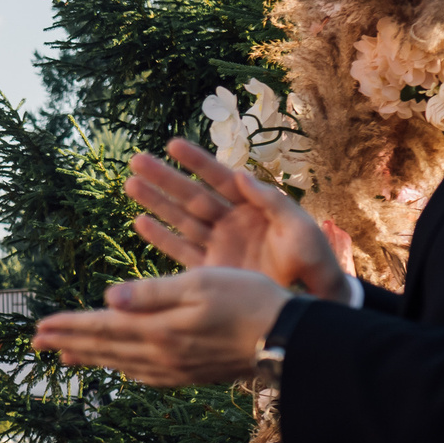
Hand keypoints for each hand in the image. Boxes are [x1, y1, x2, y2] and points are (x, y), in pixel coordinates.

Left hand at [31, 269, 289, 387]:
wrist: (291, 341)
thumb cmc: (249, 300)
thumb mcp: (200, 283)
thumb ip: (151, 293)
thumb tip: (106, 298)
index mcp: (158, 331)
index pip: (101, 327)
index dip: (69, 326)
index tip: (40, 326)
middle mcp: (161, 356)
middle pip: (105, 348)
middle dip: (70, 343)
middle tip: (37, 342)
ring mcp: (176, 370)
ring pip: (122, 363)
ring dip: (92, 357)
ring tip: (67, 355)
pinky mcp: (191, 376)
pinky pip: (144, 374)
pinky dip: (123, 367)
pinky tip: (119, 365)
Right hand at [128, 140, 351, 300]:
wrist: (311, 298)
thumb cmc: (312, 259)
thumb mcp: (299, 227)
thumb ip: (272, 202)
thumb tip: (241, 175)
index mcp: (252, 206)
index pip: (220, 179)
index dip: (197, 162)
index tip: (172, 145)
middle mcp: (230, 222)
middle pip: (191, 195)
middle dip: (164, 178)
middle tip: (137, 160)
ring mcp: (218, 245)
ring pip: (180, 219)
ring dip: (155, 202)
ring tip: (130, 184)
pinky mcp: (210, 271)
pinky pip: (181, 251)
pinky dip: (161, 238)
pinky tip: (140, 222)